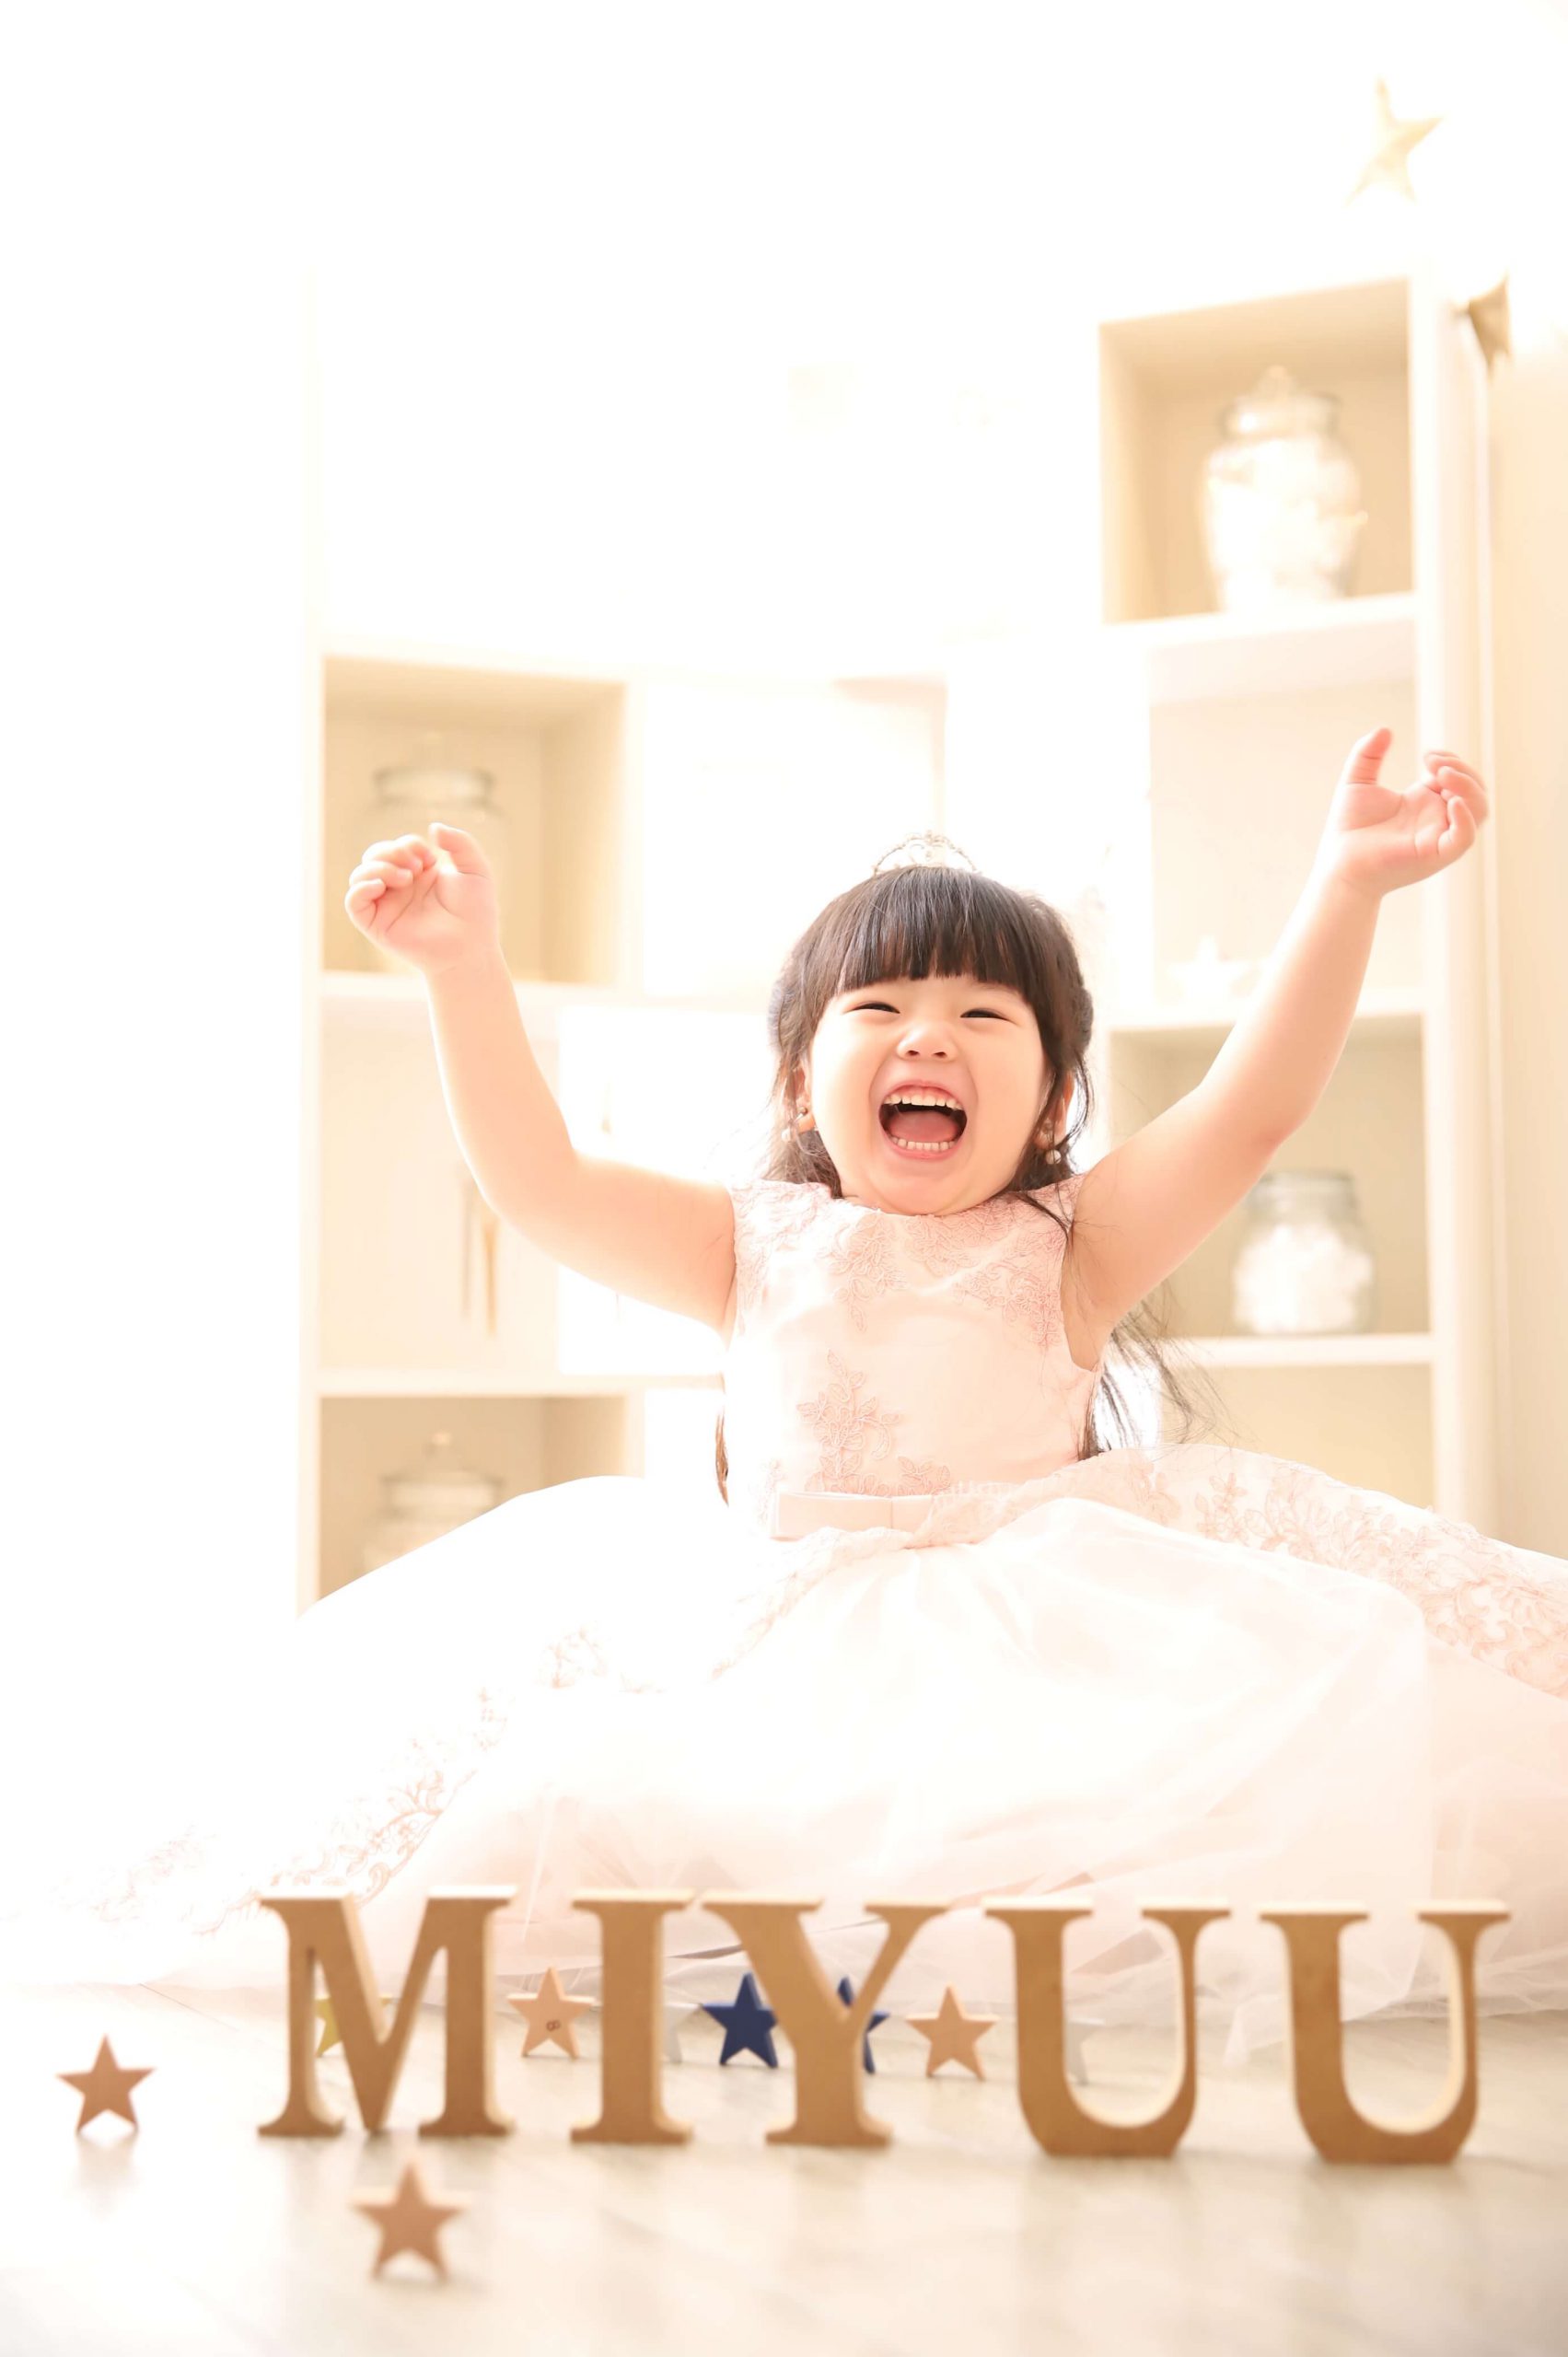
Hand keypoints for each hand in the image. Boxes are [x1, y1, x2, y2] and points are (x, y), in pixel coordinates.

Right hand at [344, 824, 502, 976]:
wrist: (471, 948)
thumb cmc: (476, 913)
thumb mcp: (475, 869)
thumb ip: (460, 842)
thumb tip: (433, 827)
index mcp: (418, 873)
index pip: (398, 847)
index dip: (409, 844)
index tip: (430, 858)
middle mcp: (399, 888)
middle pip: (374, 856)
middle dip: (391, 851)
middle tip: (416, 865)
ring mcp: (386, 905)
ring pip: (360, 875)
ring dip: (379, 867)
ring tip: (405, 878)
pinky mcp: (377, 925)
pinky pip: (353, 902)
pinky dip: (360, 888)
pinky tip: (379, 886)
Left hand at [1314, 727, 1490, 899]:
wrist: (1338, 863)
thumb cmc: (1348, 829)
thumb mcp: (1357, 781)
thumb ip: (1368, 754)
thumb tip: (1384, 729)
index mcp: (1426, 802)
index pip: (1458, 776)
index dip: (1451, 760)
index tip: (1428, 756)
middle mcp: (1438, 819)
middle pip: (1476, 790)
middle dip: (1462, 769)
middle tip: (1430, 762)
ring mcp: (1440, 837)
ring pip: (1479, 811)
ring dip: (1468, 787)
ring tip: (1440, 775)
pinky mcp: (1435, 855)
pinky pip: (1465, 838)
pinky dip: (1466, 818)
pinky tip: (1450, 801)